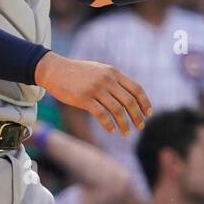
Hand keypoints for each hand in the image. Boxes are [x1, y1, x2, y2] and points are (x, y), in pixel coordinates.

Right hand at [34, 51, 150, 136]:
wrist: (55, 69)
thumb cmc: (78, 72)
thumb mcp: (100, 70)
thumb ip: (114, 80)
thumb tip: (129, 95)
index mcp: (113, 73)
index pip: (136, 89)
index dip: (144, 103)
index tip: (148, 114)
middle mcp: (107, 80)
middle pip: (129, 101)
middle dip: (137, 116)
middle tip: (140, 127)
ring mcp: (95, 89)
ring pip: (117, 110)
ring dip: (124, 124)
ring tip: (126, 133)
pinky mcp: (83, 98)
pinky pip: (101, 114)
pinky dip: (109, 124)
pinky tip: (112, 130)